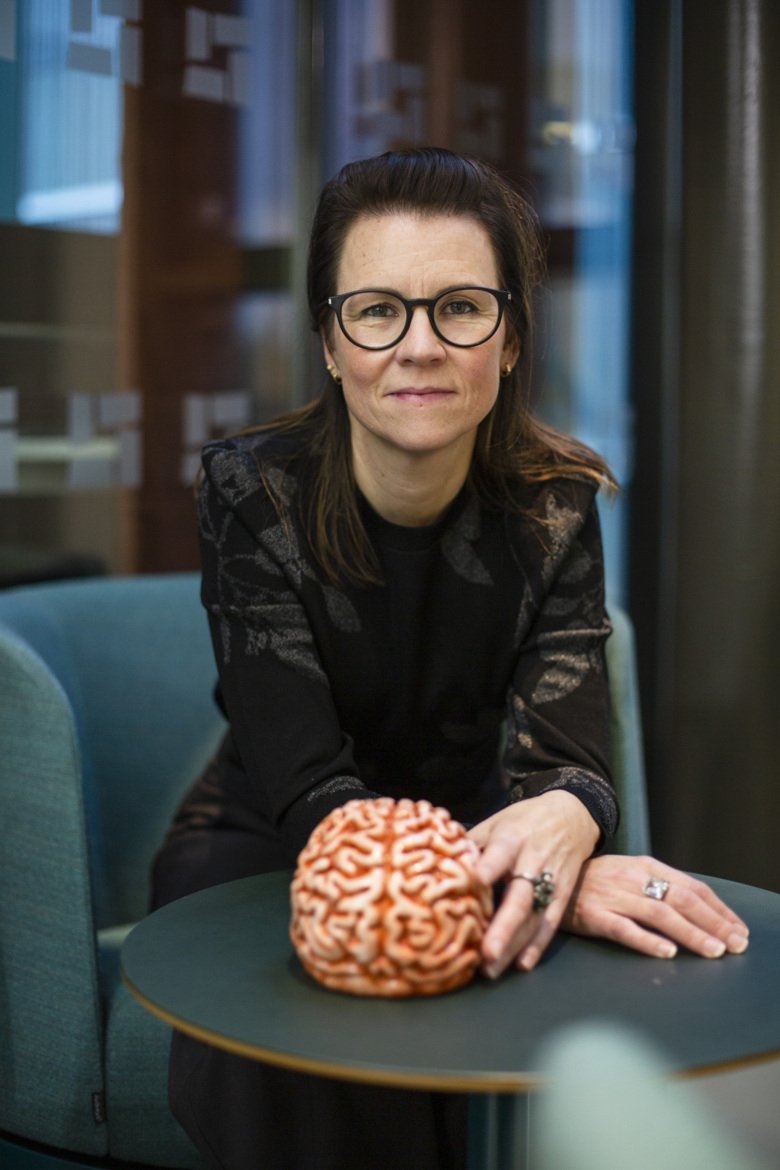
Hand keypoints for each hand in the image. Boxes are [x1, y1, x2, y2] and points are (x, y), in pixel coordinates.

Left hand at [467, 791, 599, 978]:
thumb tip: (437, 863)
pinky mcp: (563, 894)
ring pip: (533, 917)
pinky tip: (522, 964)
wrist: (570, 816)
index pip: (499, 853)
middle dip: (503, 926)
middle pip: (519, 897)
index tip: (477, 881)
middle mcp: (533, 861)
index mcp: (512, 838)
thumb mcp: (496, 822)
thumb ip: (471, 844)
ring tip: (492, 969)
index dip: (490, 867)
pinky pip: (550, 923)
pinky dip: (537, 945)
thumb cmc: (523, 821)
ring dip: (514, 945)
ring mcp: (551, 880)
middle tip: (486, 952)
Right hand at [561, 854, 749, 958]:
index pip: (692, 887)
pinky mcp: (594, 915)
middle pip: (682, 900)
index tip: (738, 929)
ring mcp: (614, 896)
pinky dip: (647, 940)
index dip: (719, 909)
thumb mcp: (631, 874)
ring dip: (691, 934)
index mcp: (647, 866)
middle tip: (735, 945)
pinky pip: (624, 929)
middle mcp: (634, 878)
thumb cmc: (596, 882)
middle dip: (713, 924)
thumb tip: (701, 910)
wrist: (550, 878)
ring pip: (660, 915)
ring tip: (712, 951)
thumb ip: (660, 887)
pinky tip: (666, 951)